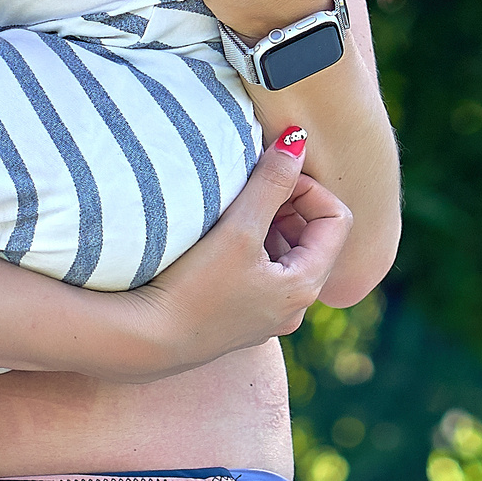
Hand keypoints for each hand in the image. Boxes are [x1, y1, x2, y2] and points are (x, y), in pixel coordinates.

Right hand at [121, 130, 351, 376]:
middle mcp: (295, 308)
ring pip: (286, 254)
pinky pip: (264, 273)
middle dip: (287, 207)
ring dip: (268, 226)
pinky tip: (219, 243)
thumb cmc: (193, 286)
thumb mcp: (239, 228)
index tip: (272, 178)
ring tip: (233, 215)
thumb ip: (272, 181)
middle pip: (313, 237)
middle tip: (250, 192)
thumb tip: (299, 139)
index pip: (337, 219)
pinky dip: (251, 249)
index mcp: (305, 287)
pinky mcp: (243, 318)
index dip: (309, 189)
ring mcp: (269, 316)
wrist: (145, 342)